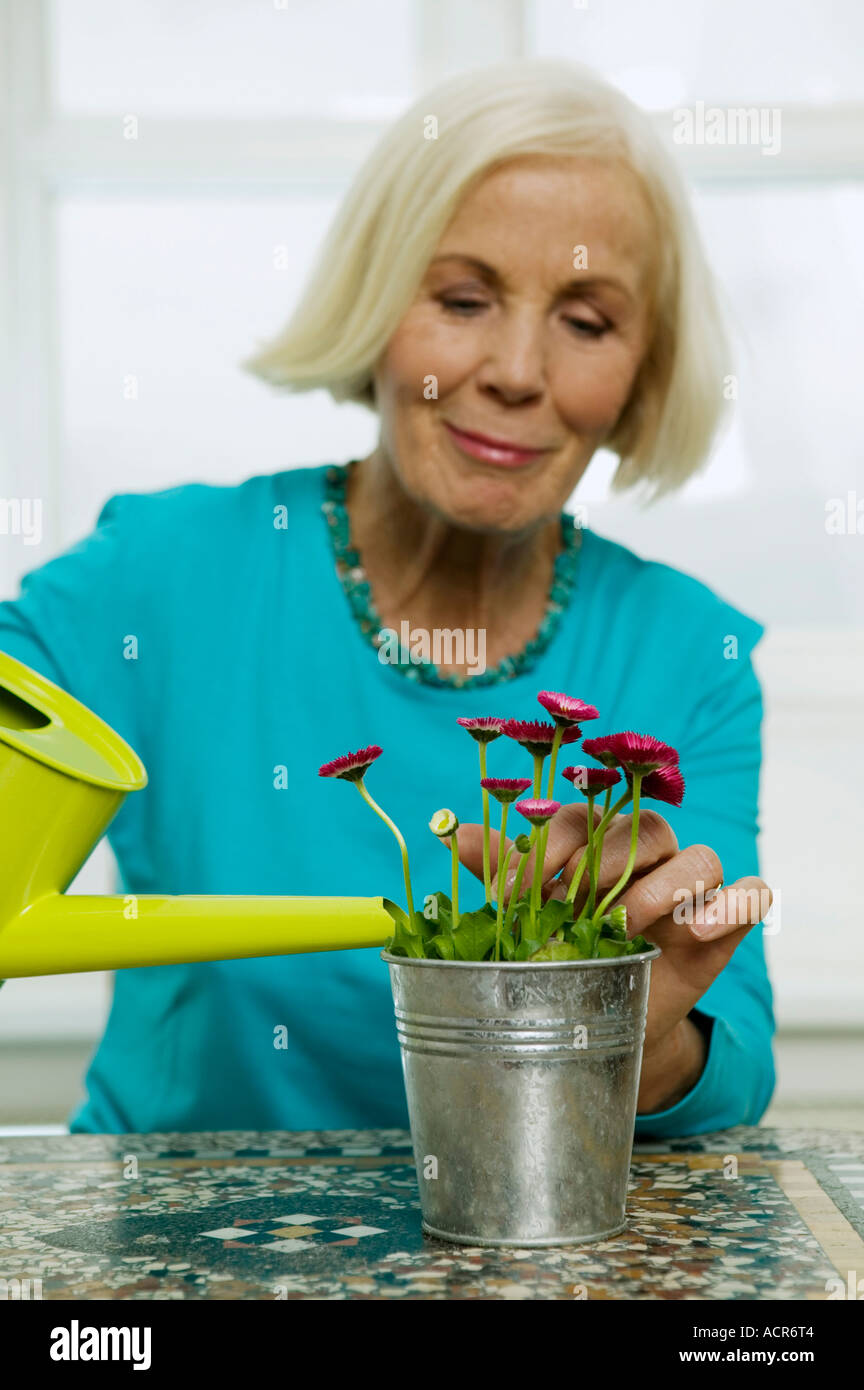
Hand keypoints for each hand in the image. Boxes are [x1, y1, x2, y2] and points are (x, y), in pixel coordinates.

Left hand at [453, 804, 771, 1112]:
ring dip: (664, 887)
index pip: (581, 818)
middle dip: (608, 862)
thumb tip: (452, 832)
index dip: (548, 845)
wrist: (604, 1021)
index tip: (512, 893)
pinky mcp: (724, 925)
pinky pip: (752, 895)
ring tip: (628, 926)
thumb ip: (502, 872)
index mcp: (597, 842)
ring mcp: (691, 890)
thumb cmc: (564, 955)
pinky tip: (694, 931)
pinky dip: (732, 905)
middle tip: (575, 904)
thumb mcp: (529, 918)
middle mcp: (648, 856)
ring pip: (699, 858)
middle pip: (646, 829)